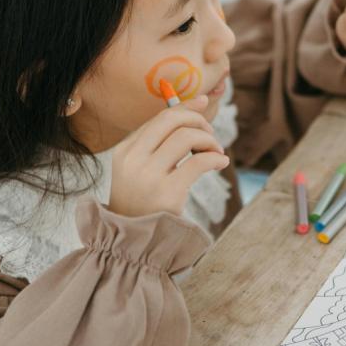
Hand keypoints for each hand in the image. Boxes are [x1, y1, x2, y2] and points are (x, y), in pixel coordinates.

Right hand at [109, 95, 228, 216]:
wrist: (135, 243)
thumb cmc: (144, 203)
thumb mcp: (142, 170)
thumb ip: (162, 142)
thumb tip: (199, 102)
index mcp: (125, 151)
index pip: (159, 118)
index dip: (185, 107)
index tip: (203, 104)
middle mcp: (134, 160)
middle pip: (171, 120)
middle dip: (197, 120)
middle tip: (210, 134)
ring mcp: (149, 176)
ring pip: (186, 137)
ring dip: (209, 140)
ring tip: (216, 152)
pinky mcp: (168, 193)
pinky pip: (199, 162)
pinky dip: (215, 158)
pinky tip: (220, 163)